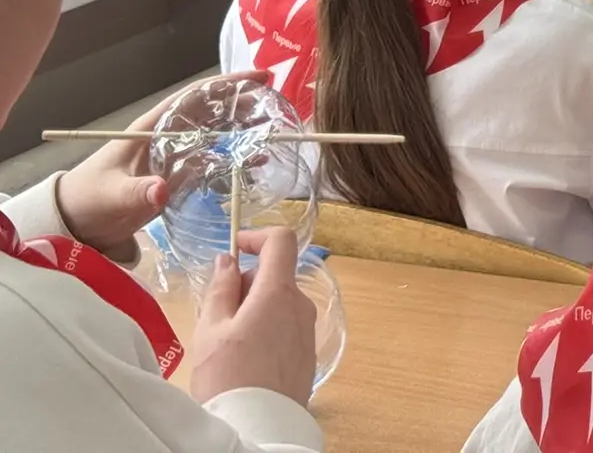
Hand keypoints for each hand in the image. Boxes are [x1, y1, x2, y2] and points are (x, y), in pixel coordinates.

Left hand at [54, 76, 257, 254]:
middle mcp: (167, 136)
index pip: (194, 97)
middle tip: (276, 104)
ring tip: (274, 128)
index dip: (227, 85)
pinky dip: (235, 159)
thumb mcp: (110, 194)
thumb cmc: (88, 199)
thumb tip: (163, 190)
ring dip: (244, 130)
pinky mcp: (178, 178)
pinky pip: (213, 162)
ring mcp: (174, 157)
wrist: (74, 223)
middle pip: (212, 112)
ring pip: (216, 135)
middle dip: (244, 104)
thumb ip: (136, 191)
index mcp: (151, 128)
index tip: (259, 78)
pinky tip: (257, 162)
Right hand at [190, 228, 318, 407]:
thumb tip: (228, 261)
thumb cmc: (229, 378)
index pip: (282, 241)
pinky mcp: (308, 353)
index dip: (258, 236)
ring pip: (280, 303)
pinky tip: (245, 358)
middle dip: (246, 284)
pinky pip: (286, 327)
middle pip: (276, 276)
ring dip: (255, 309)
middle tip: (217, 314)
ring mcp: (308, 330)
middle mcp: (301, 306)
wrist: (258, 428)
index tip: (235, 247)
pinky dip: (266, 329)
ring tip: (227, 342)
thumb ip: (221, 288)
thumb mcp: (211, 329)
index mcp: (279, 293)